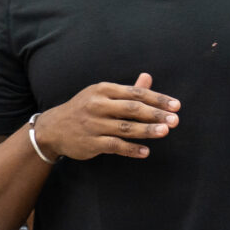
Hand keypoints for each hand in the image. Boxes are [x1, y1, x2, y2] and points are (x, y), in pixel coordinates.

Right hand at [40, 72, 180, 159]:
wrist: (53, 128)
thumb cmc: (83, 108)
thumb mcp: (102, 94)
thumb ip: (128, 90)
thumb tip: (148, 78)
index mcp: (103, 90)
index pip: (135, 93)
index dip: (157, 99)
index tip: (176, 105)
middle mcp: (98, 105)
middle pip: (132, 109)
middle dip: (156, 114)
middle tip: (175, 119)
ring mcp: (94, 125)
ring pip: (125, 128)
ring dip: (147, 130)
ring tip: (165, 131)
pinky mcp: (91, 143)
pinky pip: (115, 146)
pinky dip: (131, 149)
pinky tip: (146, 151)